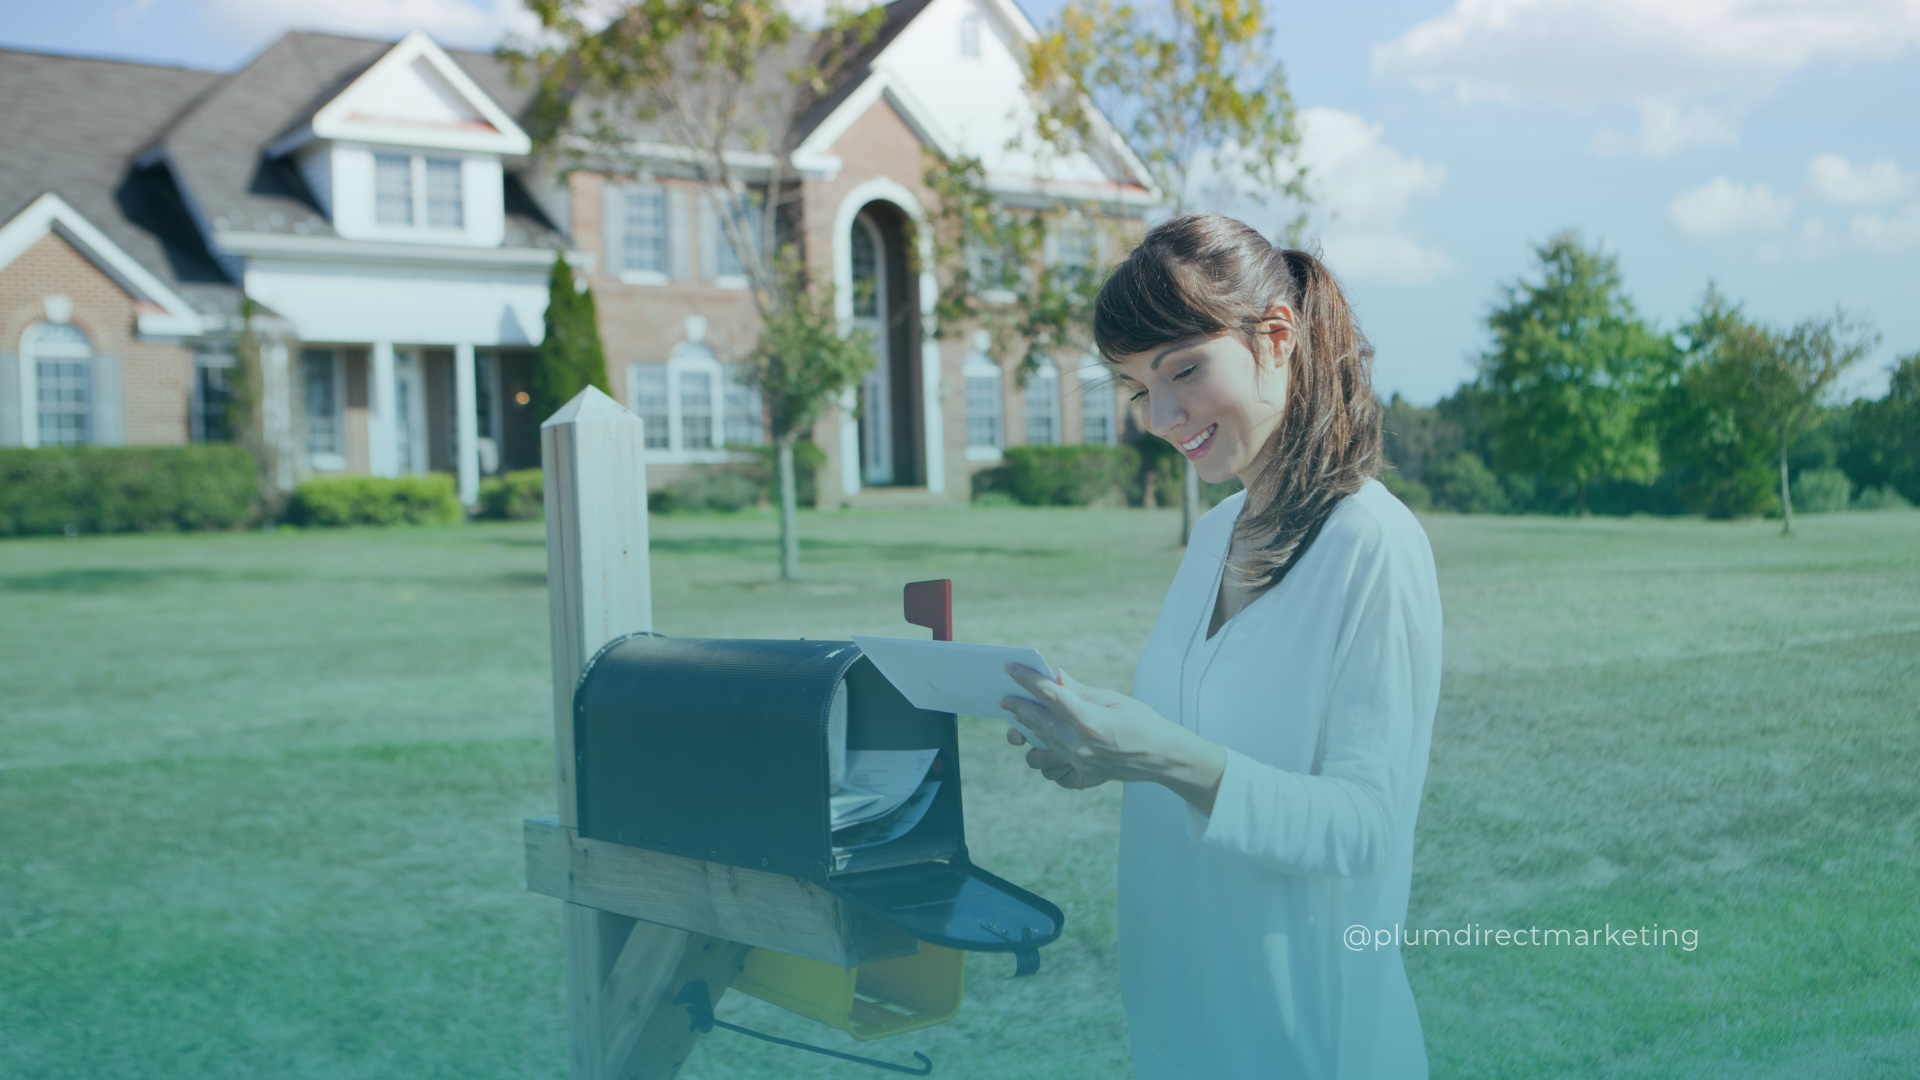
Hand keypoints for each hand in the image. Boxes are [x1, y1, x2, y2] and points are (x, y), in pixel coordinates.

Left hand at [999, 665, 1226, 812]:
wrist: (1164, 758)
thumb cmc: (1143, 723)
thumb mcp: (1114, 700)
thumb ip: (1080, 691)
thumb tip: (1056, 676)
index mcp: (1088, 720)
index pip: (1049, 695)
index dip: (1027, 680)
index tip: (1011, 669)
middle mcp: (1079, 744)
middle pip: (1037, 721)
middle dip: (1018, 707)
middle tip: (1005, 697)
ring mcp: (1079, 761)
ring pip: (1041, 742)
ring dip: (1028, 727)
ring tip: (1022, 715)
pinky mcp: (1082, 771)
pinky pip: (1053, 758)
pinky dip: (1044, 743)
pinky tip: (1043, 734)